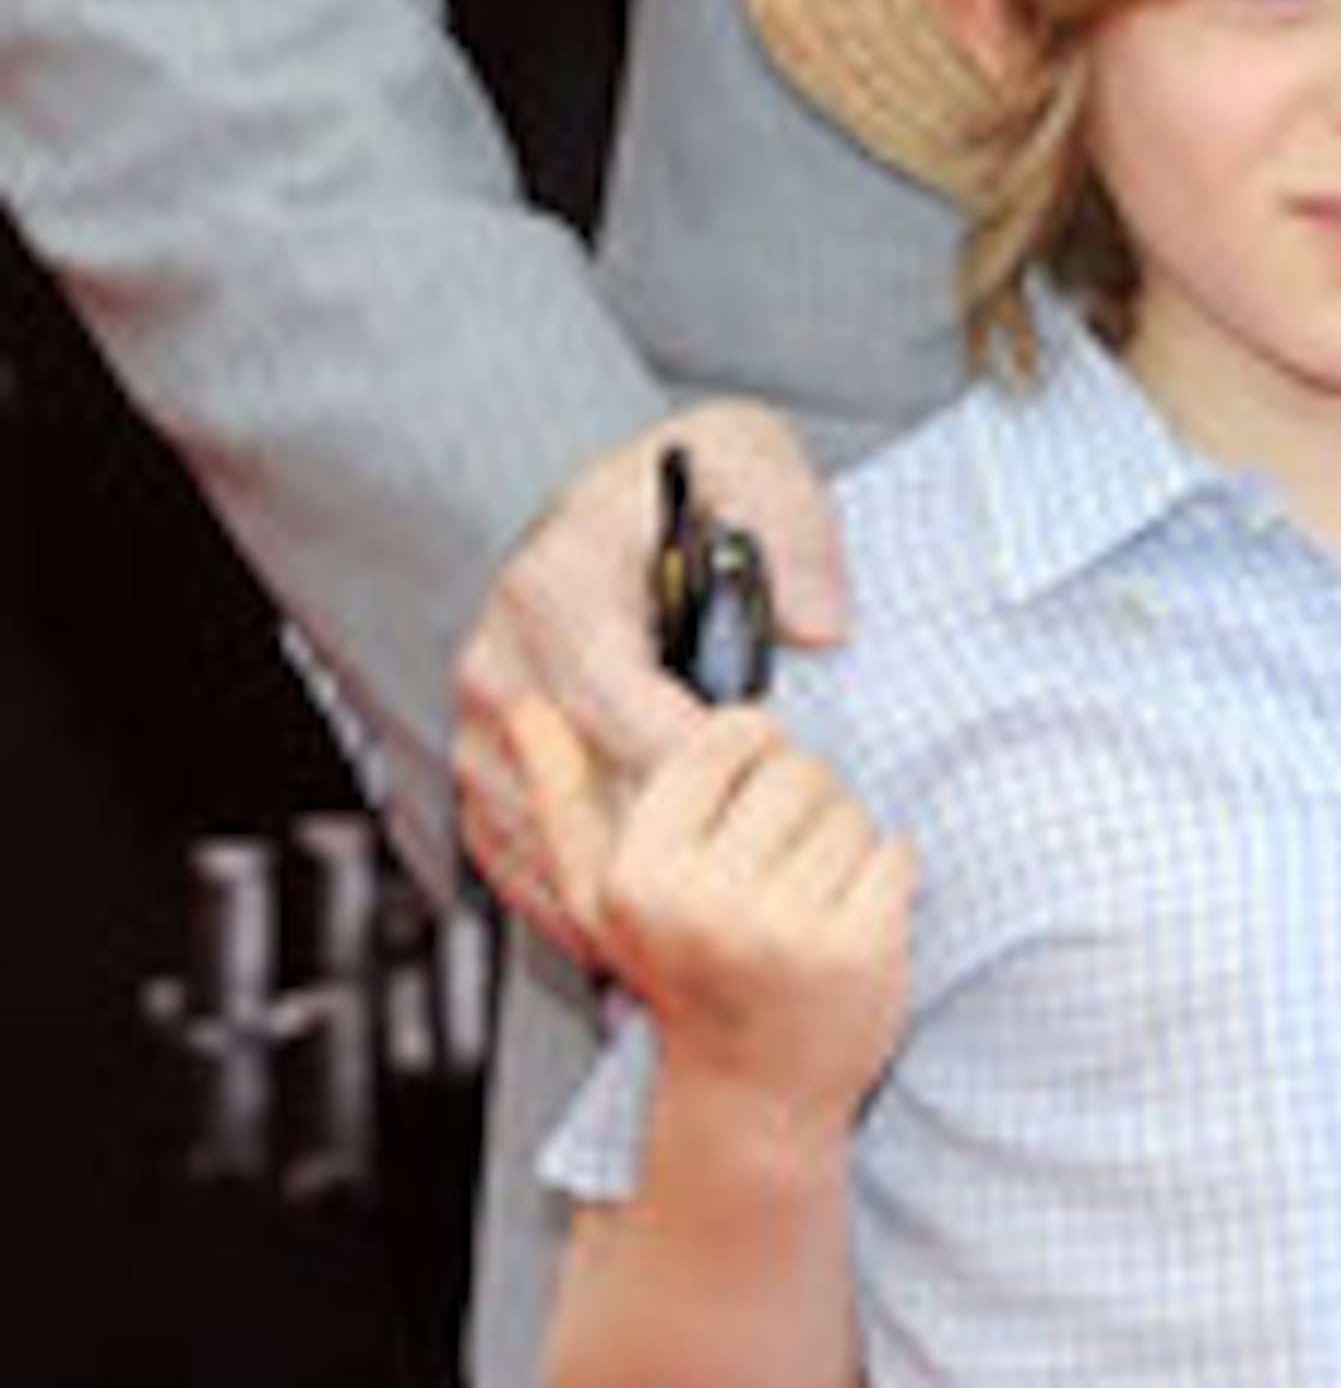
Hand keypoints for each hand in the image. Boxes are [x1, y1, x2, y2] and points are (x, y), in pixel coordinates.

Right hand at [452, 399, 844, 956]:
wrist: (608, 505)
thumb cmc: (684, 487)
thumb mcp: (749, 460)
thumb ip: (791, 528)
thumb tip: (818, 624)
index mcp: (554, 588)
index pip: (620, 702)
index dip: (696, 759)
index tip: (766, 785)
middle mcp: (496, 663)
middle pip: (581, 786)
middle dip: (673, 839)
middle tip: (758, 876)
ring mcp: (477, 727)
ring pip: (545, 839)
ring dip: (626, 885)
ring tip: (713, 919)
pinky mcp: (476, 771)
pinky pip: (518, 858)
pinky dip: (580, 898)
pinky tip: (647, 927)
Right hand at [517, 696, 912, 1130]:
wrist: (747, 1096)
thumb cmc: (680, 979)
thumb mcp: (601, 895)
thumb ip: (563, 796)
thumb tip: (526, 710)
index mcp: (640, 878)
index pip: (728, 737)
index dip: (753, 750)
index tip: (746, 794)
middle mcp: (706, 905)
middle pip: (799, 769)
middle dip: (802, 802)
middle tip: (776, 867)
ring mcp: (786, 931)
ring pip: (851, 812)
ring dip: (845, 843)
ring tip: (805, 901)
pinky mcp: (858, 950)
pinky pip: (897, 853)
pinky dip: (886, 875)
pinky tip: (847, 921)